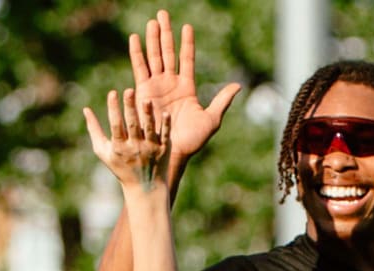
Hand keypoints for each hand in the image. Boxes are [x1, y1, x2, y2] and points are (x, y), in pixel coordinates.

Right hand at [83, 88, 170, 189]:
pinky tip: (165, 113)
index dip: (113, 109)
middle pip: (132, 124)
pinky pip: (165, 135)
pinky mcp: (164, 149)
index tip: (113, 92)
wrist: (145, 188)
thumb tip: (85, 109)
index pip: (116, 125)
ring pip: (149, 128)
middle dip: (130, 107)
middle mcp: (135, 148)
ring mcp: (150, 148)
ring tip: (145, 99)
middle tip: (129, 90)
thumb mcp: (103, 152)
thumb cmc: (121, 167)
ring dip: (147, 114)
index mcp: (119, 148)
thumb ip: (94, 130)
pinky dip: (165, 125)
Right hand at [130, 9, 239, 161]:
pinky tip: (136, 38)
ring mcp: (156, 87)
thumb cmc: (192, 142)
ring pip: (154, 57)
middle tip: (163, 13)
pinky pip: (140, 68)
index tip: (187, 27)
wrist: (172, 153)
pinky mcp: (143, 92)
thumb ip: (222, 101)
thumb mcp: (212, 120)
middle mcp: (170, 84)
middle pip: (168, 52)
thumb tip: (237, 85)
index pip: (187, 59)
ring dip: (153, 38)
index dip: (187, 43)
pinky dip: (137, 53)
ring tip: (153, 21)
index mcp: (187, 88)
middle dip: (166, 33)